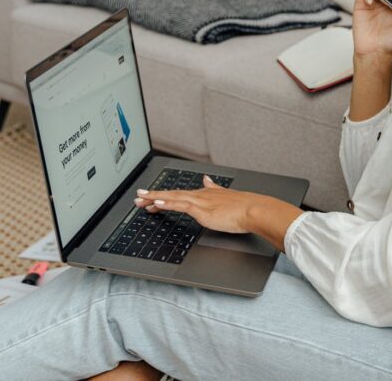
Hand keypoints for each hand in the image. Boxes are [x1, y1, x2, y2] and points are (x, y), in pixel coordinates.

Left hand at [134, 175, 257, 233]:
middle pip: (172, 194)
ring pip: (172, 197)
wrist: (254, 209)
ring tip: (140, 198)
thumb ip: (215, 188)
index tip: (151, 197)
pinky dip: (167, 203)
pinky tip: (156, 203)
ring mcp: (200, 202)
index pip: (179, 194)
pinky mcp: (202, 210)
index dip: (163, 195)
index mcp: (205, 194)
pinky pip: (180, 205)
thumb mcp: (226, 195)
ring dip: (155, 197)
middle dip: (153, 195)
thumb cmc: (244, 208)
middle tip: (137, 196)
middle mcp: (200, 196)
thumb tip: (207, 179)